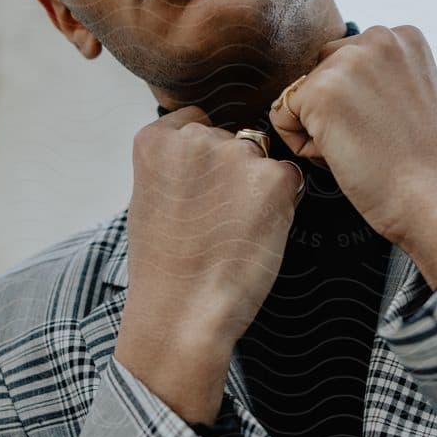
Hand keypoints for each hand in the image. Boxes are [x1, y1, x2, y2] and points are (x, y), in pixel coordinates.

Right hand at [122, 106, 303, 352]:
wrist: (182, 313)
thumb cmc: (164, 268)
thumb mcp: (148, 199)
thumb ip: (175, 165)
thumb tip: (207, 158)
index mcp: (155, 139)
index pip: (194, 122)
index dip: (202, 160)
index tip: (196, 191)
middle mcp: (195, 137)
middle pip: (230, 139)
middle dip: (230, 171)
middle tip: (216, 220)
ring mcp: (236, 155)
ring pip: (260, 158)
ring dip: (257, 186)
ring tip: (234, 231)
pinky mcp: (274, 179)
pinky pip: (288, 179)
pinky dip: (281, 204)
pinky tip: (257, 234)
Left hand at [266, 24, 436, 285]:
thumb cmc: (423, 164)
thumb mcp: (408, 96)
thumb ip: (377, 76)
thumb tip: (329, 81)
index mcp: (404, 36)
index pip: (347, 60)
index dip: (357, 104)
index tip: (389, 128)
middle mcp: (377, 36)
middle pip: (320, 71)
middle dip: (332, 110)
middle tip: (373, 142)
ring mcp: (348, 61)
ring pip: (299, 93)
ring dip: (318, 127)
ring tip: (361, 149)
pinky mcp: (320, 90)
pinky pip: (281, 115)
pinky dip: (301, 145)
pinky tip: (342, 157)